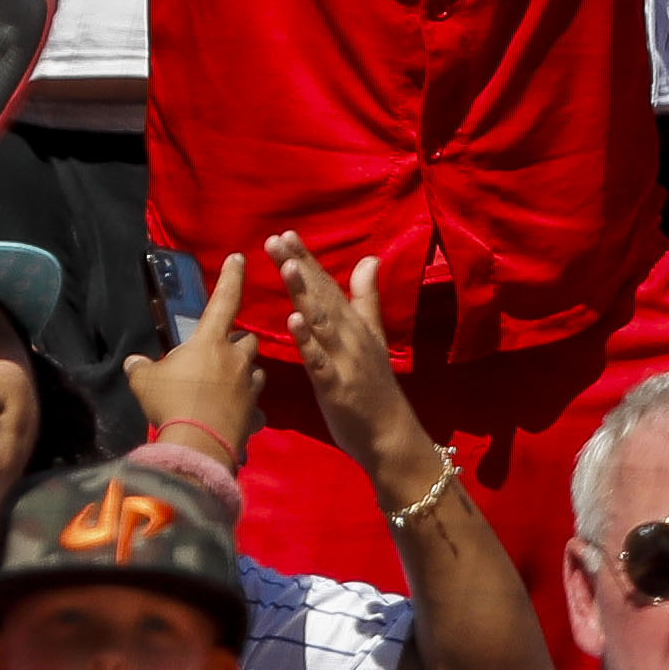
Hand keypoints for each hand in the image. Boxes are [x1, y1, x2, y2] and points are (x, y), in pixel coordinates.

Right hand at [121, 251, 259, 462]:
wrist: (198, 443)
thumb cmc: (171, 402)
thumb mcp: (144, 382)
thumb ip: (141, 368)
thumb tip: (134, 362)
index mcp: (210, 342)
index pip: (224, 301)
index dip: (231, 278)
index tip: (240, 257)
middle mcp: (236, 359)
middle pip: (246, 340)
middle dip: (235, 344)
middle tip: (216, 356)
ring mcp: (249, 386)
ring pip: (254, 370)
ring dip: (242, 373)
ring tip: (223, 386)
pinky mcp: (255, 412)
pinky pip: (253, 405)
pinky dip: (245, 408)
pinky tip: (230, 417)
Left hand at [269, 235, 436, 484]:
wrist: (390, 434)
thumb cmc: (375, 387)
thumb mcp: (373, 337)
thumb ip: (366, 298)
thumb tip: (369, 259)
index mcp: (354, 324)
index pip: (327, 285)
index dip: (306, 260)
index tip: (285, 235)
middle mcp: (349, 336)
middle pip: (321, 297)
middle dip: (299, 268)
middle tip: (277, 241)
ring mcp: (344, 360)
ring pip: (321, 322)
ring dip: (304, 294)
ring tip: (287, 267)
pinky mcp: (337, 386)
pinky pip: (320, 361)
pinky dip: (307, 342)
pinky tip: (293, 322)